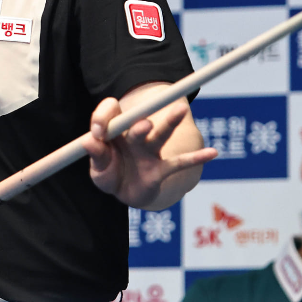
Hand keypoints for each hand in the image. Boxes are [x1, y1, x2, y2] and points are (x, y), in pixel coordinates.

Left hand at [83, 93, 216, 207]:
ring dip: (169, 123)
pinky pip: (180, 163)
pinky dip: (196, 158)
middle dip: (140, 122)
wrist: (127, 192)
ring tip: (180, 109)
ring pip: (159, 135)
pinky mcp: (161, 169)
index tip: (98, 132)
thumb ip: (96, 155)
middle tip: (143, 124)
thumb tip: (88, 141)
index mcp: (115, 131)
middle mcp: (133, 135)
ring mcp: (149, 151)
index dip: (103, 117)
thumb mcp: (98, 169)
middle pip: (138, 120)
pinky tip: (213, 152)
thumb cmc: (110, 174)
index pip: (110, 111)